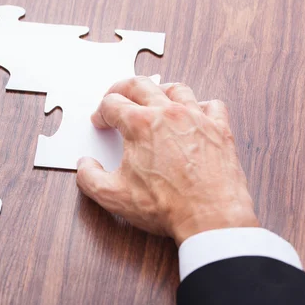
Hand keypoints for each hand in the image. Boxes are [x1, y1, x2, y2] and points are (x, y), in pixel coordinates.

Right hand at [76, 77, 258, 245]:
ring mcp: (197, 118)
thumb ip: (90, 178)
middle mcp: (168, 113)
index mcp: (140, 125)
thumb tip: (85, 165)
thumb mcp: (114, 197)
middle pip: (140, 85)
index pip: (112, 104)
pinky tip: (194, 115)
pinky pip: (212, 105)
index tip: (100, 123)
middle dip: (122, 89)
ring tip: (153, 99)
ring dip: (160, 90)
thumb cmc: (165, 207)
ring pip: (176, 88)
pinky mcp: (220, 130)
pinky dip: (200, 106)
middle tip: (116, 97)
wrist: (210, 219)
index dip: (101, 113)